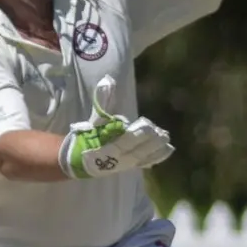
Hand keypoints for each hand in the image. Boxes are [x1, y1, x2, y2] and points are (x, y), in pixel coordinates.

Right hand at [58, 76, 173, 179]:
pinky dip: (155, 158)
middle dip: (151, 143)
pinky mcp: (127, 166)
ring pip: (142, 158)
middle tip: (164, 134)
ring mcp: (123, 164)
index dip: (138, 134)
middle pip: (137, 151)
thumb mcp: (94, 120)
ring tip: (168, 143)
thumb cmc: (86, 139)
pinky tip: (166, 152)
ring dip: (156, 151)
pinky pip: (143, 163)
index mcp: (108, 146)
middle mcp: (117, 157)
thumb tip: (108, 80)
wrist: (78, 160)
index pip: (125, 140)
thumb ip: (103, 101)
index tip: (149, 125)